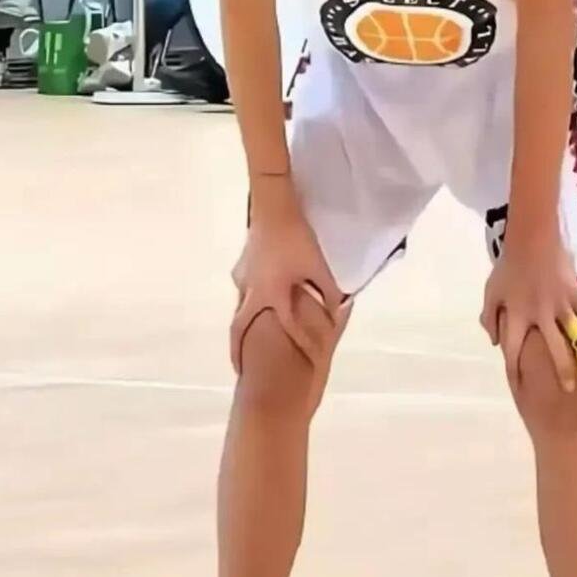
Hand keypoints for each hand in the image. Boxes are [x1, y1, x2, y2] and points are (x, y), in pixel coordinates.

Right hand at [230, 198, 345, 373]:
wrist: (273, 206)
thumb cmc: (297, 238)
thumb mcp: (318, 266)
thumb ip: (327, 291)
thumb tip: (337, 309)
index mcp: (271, 294)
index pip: (283, 328)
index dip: (296, 345)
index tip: (300, 364)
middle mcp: (251, 291)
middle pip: (240, 327)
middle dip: (239, 350)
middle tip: (241, 370)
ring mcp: (243, 277)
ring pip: (240, 308)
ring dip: (243, 325)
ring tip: (247, 339)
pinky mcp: (243, 265)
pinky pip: (243, 292)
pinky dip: (248, 304)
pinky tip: (256, 301)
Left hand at [480, 233, 576, 393]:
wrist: (532, 240)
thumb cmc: (509, 268)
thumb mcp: (491, 292)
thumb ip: (490, 318)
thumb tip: (494, 342)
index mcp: (517, 315)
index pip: (514, 350)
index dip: (515, 371)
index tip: (518, 388)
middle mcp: (540, 315)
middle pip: (554, 350)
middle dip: (562, 373)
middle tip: (569, 392)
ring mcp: (560, 305)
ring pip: (575, 337)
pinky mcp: (575, 295)